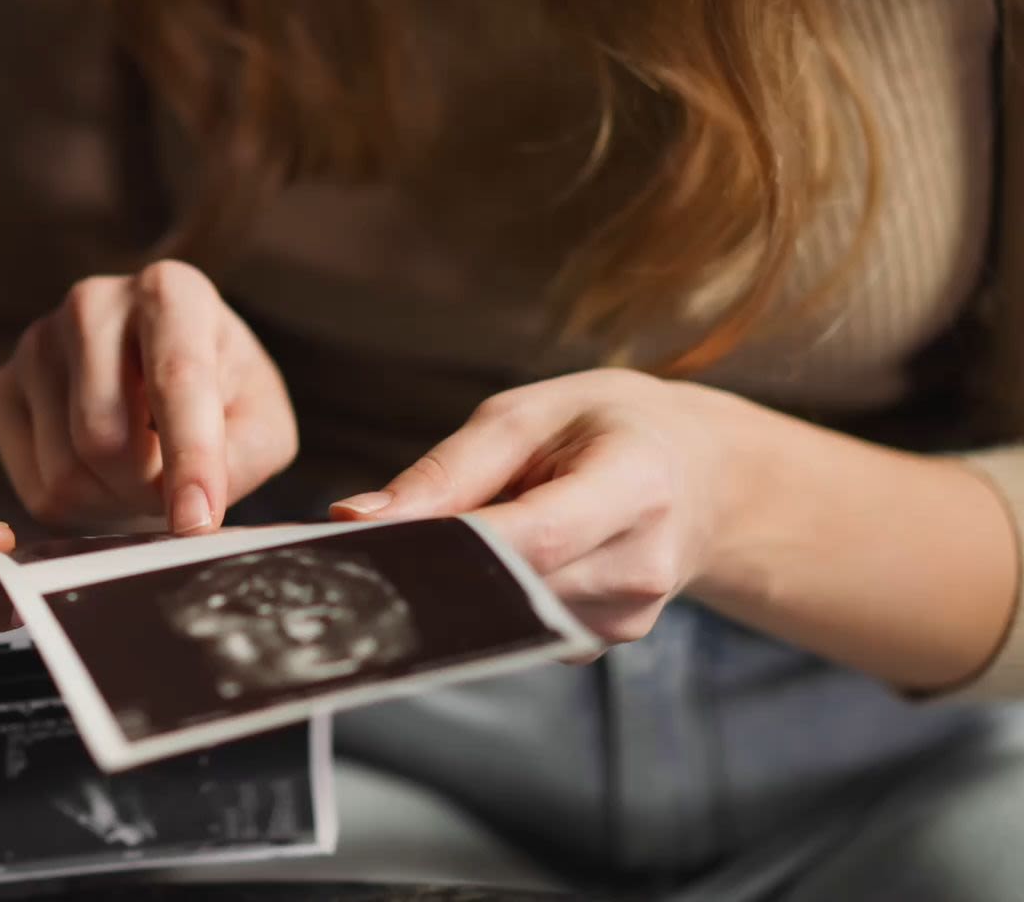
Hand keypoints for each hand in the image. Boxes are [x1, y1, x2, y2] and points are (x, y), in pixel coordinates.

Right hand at [0, 260, 297, 533]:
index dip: (190, 459)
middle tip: (179, 490)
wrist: (156, 375)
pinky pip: (36, 488)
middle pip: (104, 438)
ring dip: (116, 500)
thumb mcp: (262, 420)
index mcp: (170, 291)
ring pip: (66, 470)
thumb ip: (245, 456)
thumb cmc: (221, 395)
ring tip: (142, 470)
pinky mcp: (1, 389)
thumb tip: (192, 507)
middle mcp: (91, 303)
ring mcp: (35, 343)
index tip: (198, 523)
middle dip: (148, 489)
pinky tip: (102, 472)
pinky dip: (81, 504)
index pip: (176, 381)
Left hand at [331, 369, 747, 648]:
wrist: (701, 475)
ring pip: (501, 615)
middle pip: (508, 587)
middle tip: (370, 543)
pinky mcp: (602, 641)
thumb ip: (445, 472)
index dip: (448, 547)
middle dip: (430, 568)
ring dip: (458, 582)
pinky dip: (487, 596)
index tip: (371, 542)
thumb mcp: (527, 415)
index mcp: (636, 486)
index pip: (534, 537)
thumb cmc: (606, 428)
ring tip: (460, 531)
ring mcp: (626, 616)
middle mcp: (641, 565)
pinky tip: (499, 559)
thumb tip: (355, 519)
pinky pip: (516, 626)